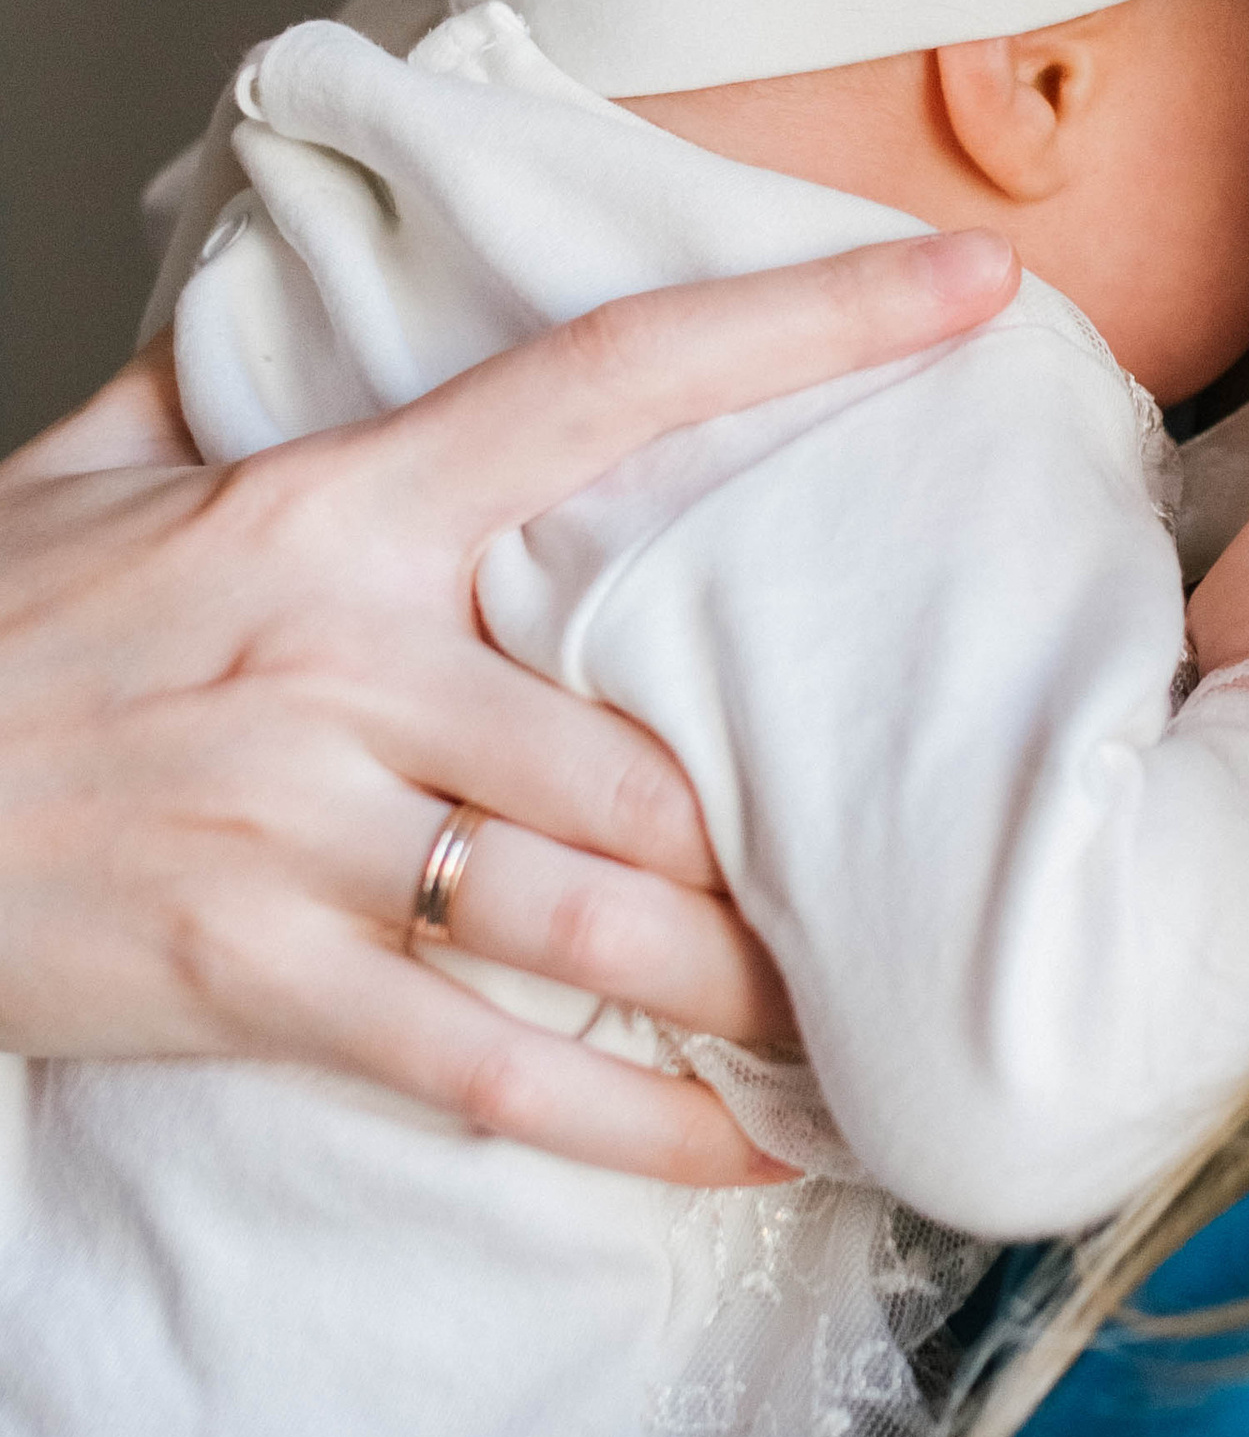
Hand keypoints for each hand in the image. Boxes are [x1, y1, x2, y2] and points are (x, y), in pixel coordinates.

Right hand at [0, 229, 1015, 1181]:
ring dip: (748, 976)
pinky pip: (493, 1064)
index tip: (970, 287)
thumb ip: (210, 380)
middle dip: (773, 833)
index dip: (808, 327)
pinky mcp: (256, 983)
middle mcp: (343, 660)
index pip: (615, 379)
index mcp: (332, 508)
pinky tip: (748, 1154)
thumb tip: (275, 282)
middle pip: (643, 746)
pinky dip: (640, 1124)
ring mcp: (302, 830)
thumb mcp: (79, 475)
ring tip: (859, 1013)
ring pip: (602, 905)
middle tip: (887, 871)